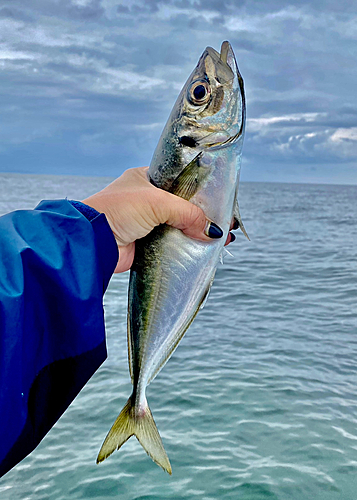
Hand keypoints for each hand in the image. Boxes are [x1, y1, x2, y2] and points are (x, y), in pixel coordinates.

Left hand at [83, 167, 234, 272]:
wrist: (93, 241)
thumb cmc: (118, 209)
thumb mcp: (157, 202)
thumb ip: (188, 213)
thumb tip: (213, 231)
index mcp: (146, 179)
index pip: (180, 183)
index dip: (201, 192)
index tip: (220, 201)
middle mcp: (146, 200)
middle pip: (183, 207)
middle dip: (203, 216)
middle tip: (226, 223)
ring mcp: (146, 223)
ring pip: (179, 227)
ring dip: (196, 233)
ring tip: (221, 239)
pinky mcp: (146, 244)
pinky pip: (172, 245)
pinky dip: (186, 248)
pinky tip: (203, 250)